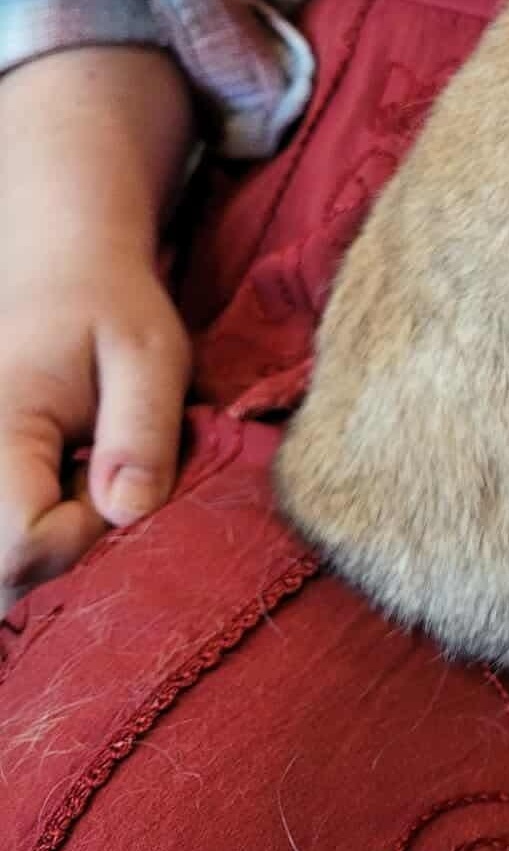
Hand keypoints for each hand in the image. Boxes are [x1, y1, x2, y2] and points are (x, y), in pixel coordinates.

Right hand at [0, 46, 194, 608]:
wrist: (61, 276)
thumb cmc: (111, 310)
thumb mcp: (151, 354)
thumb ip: (142, 431)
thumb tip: (129, 512)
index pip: (25, 542)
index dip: (89, 530)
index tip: (116, 471)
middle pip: (5, 573)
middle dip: (70, 545)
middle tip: (100, 471)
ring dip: (50, 545)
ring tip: (79, 473)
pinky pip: (2, 552)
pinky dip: (34, 535)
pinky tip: (58, 484)